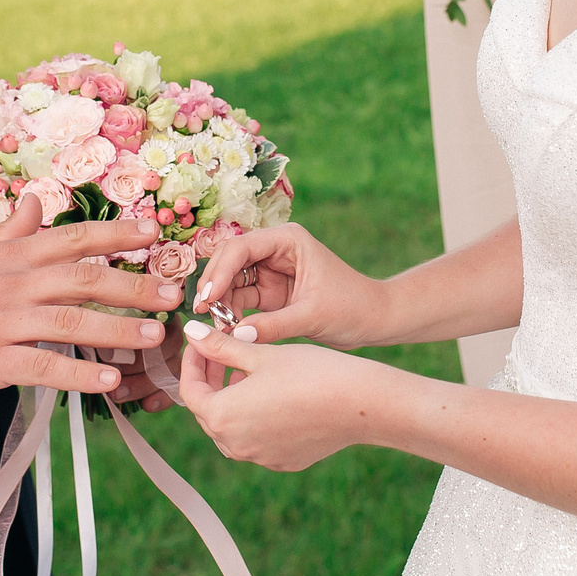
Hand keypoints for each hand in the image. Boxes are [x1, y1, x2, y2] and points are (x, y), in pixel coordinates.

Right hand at [0, 192, 181, 400]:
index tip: (153, 232)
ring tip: (154, 336)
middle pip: (82, 279)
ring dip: (117, 329)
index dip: (115, 233)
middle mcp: (14, 285)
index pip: (72, 238)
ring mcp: (4, 324)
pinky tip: (109, 380)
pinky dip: (78, 375)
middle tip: (170, 293)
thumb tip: (34, 200)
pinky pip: (44, 367)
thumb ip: (10, 231)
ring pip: (70, 322)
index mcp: (13, 256)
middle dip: (132, 285)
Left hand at [174, 329, 398, 471]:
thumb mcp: (260, 353)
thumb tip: (191, 332)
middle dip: (211, 379)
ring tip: (248, 372)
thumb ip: (220, 346)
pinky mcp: (283, 462)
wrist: (359, 403)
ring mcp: (260, 458)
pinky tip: (273, 396)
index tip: (203, 341)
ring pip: (232, 428)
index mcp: (223, 417)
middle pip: (209, 410)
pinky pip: (257, 440)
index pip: (190, 390)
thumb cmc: (309, 372)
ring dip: (231, 400)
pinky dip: (255, 419)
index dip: (192, 362)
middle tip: (223, 351)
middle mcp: (235, 445)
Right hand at [186, 224, 383, 348]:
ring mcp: (271, 270)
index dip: (220, 271)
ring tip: (218, 326)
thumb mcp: (312, 317)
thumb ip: (273, 326)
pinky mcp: (270, 292)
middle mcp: (276, 250)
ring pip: (231, 280)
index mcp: (288, 240)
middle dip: (215, 285)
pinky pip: (241, 298)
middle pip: (230, 260)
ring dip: (221, 301)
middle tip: (202, 312)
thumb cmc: (352, 308)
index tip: (207, 299)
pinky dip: (231, 312)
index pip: (242, 247)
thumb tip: (234, 335)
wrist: (374, 321)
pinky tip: (227, 329)